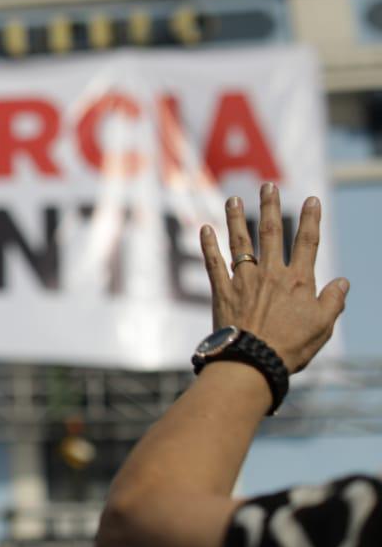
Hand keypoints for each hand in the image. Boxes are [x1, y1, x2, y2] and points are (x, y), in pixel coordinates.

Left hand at [199, 183, 348, 372]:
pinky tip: (204, 228)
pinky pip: (213, 262)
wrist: (253, 361)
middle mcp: (270, 274)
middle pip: (270, 233)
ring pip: (239, 242)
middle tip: (267, 186)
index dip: (311, 220)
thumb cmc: (291, 348)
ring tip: (232, 199)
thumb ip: (333, 302)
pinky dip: (208, 244)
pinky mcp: (222, 290)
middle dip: (269, 207)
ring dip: (235, 218)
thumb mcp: (322, 327)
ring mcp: (244, 280)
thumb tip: (342, 282)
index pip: (307, 243)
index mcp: (298, 281)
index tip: (311, 200)